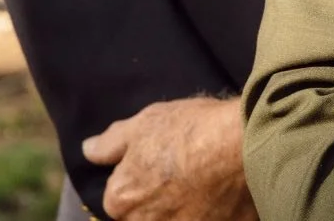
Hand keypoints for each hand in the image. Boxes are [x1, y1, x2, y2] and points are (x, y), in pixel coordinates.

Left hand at [82, 96, 257, 220]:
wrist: (245, 144)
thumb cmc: (192, 129)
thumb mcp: (146, 122)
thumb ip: (110, 142)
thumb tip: (89, 150)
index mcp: (121, 200)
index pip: (119, 198)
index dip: (138, 178)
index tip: (159, 163)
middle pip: (146, 217)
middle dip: (160, 200)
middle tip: (185, 174)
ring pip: (176, 220)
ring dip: (186, 209)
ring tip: (207, 184)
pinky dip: (213, 214)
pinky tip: (224, 195)